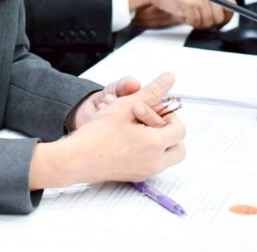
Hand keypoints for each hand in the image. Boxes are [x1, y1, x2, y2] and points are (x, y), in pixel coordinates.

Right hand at [30, 73, 185, 188]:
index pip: (179, 130)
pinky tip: (127, 139)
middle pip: (178, 148)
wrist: (76, 159)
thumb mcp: (126, 106)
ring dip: (158, 141)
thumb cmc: (97, 135)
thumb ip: (151, 92)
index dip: (169, 116)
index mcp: (156, 145)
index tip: (153, 109)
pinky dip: (147, 152)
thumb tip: (168, 79)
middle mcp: (154, 162)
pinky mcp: (134, 176)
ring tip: (137, 128)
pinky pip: (151, 164)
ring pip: (166, 157)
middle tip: (152, 121)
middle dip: (169, 132)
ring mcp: (144, 172)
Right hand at [129, 0, 235, 28]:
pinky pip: (195, 23)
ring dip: (196, 21)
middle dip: (207, 21)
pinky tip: (180, 10)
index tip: (217, 21)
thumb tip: (221, 16)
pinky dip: (187, 20)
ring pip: (208, 22)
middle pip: (220, 17)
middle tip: (195, 15)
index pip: (230, 6)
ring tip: (185, 10)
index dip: (224, 17)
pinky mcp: (192, 5)